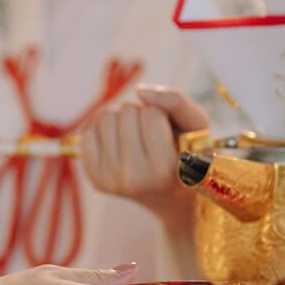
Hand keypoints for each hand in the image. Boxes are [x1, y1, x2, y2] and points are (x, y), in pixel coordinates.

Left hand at [81, 85, 207, 233]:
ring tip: (136, 137)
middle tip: (150, 134)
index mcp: (164, 171)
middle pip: (126, 112)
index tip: (167, 131)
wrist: (169, 194)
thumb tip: (141, 91)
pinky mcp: (94, 179)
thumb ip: (177, 102)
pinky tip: (119, 143)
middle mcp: (134, 180)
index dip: (160, 114)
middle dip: (140, 114)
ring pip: (105, 118)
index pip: (152, 115)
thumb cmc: (186, 153)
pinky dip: (103, 129)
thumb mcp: (196, 126)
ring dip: (121, 119)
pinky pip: (88, 132)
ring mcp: (110, 181)